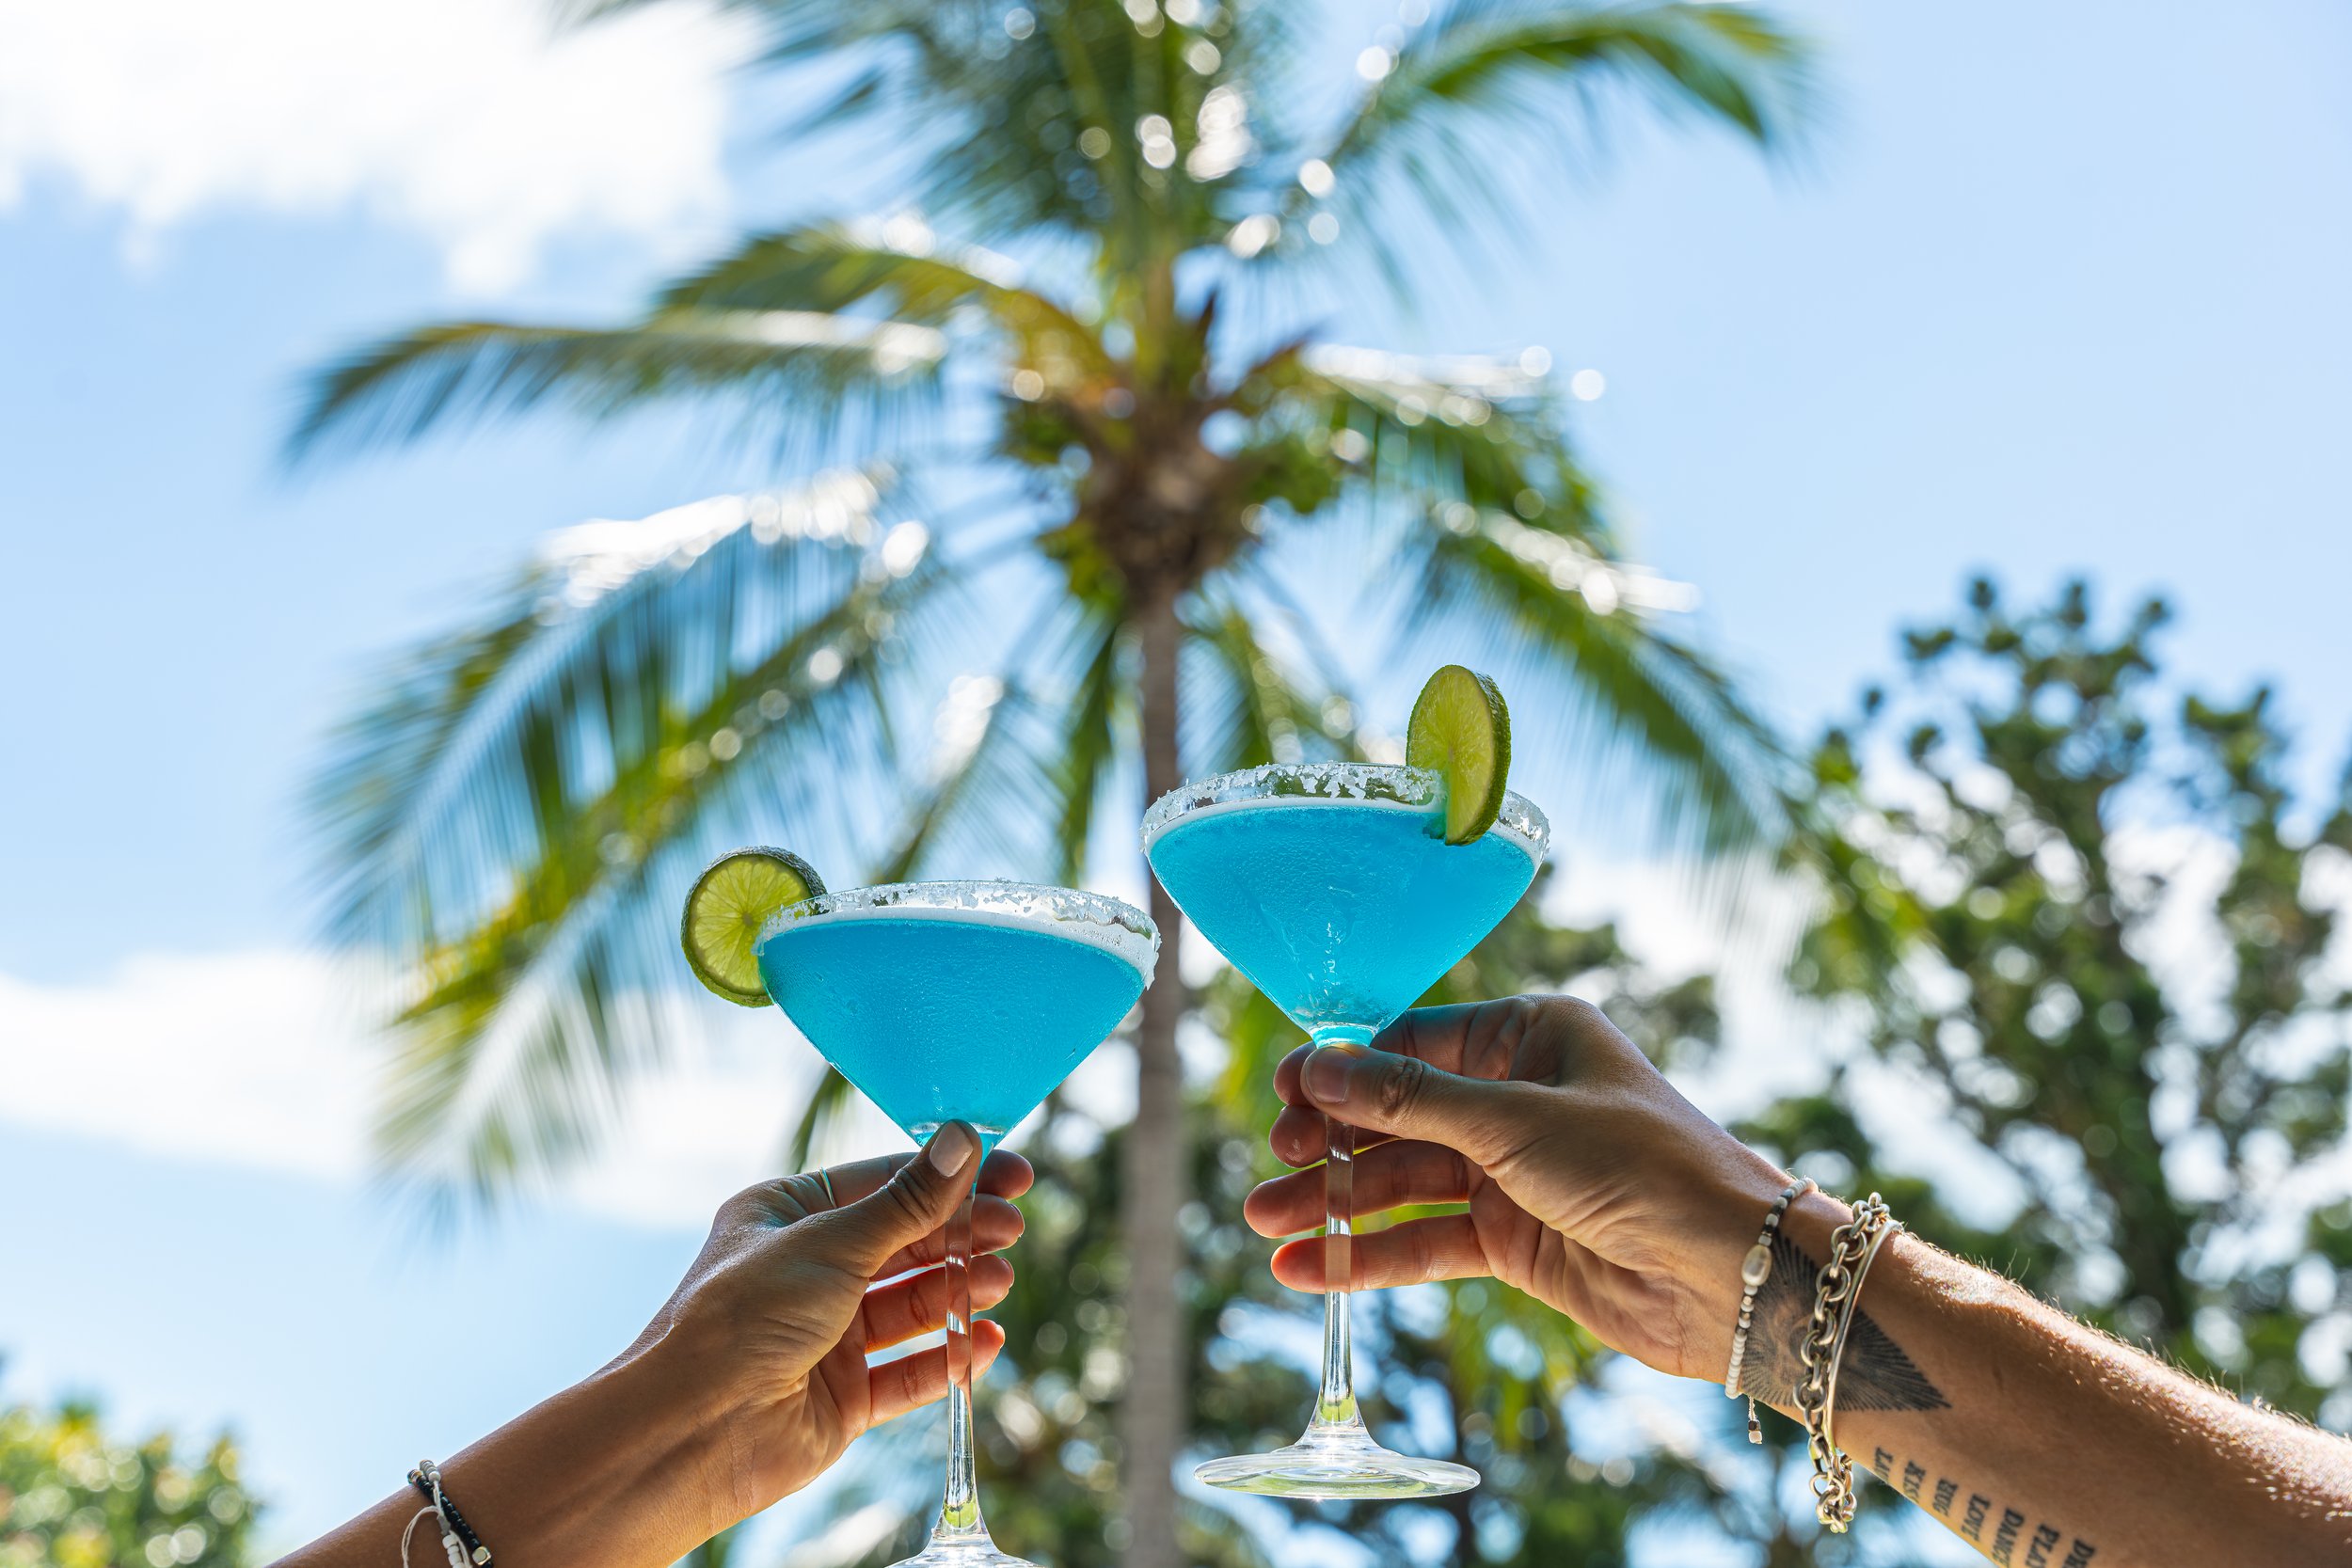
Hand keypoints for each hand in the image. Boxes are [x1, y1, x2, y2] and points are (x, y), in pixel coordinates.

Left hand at [635, 1124, 1029, 1519]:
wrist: (690, 1431)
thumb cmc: (742, 1318)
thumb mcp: (833, 1244)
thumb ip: (909, 1201)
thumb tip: (964, 1140)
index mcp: (787, 1217)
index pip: (882, 1184)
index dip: (948, 1179)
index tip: (1011, 1174)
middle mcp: (805, 1272)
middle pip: (902, 1244)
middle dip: (959, 1236)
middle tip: (1012, 1229)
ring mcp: (823, 1336)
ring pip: (909, 1306)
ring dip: (957, 1291)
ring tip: (997, 1283)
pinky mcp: (841, 1397)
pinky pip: (907, 1371)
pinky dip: (948, 1358)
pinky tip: (983, 1342)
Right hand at [1245, 997, 1788, 1380]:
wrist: (1734, 1275)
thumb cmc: (1643, 1166)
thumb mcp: (1515, 1121)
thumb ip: (1409, 1101)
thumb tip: (1317, 1067)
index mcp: (1531, 1037)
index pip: (1412, 1043)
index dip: (1344, 1071)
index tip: (1284, 1097)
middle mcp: (1518, 1098)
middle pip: (1398, 1116)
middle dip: (1331, 1144)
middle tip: (1274, 1169)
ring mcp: (1514, 1173)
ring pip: (1403, 1183)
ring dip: (1337, 1205)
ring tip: (1267, 1225)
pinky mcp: (1515, 1242)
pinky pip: (1426, 1241)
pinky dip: (1370, 1254)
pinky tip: (1308, 1268)